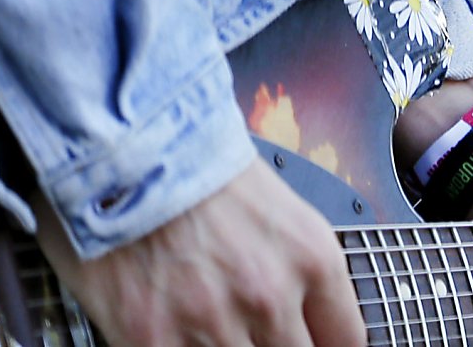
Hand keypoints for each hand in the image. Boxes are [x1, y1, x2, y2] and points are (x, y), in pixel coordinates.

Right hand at [36, 157, 364, 346]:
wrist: (127, 147)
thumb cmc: (198, 168)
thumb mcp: (282, 211)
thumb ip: (299, 270)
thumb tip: (304, 315)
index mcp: (312, 259)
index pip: (346, 339)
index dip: (327, 344)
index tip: (312, 340)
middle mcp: (271, 295)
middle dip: (278, 346)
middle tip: (254, 331)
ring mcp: (213, 323)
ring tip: (210, 325)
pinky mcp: (152, 339)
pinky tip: (176, 335)